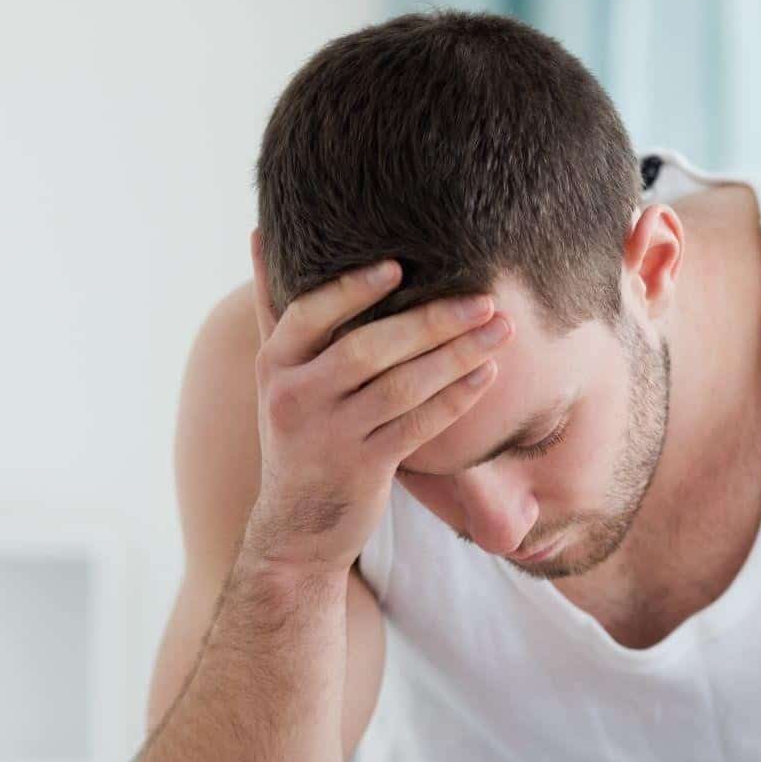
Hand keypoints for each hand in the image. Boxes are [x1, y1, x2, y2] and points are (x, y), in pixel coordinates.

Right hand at [242, 230, 511, 573]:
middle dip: (431, 321)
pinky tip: (488, 375)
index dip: (352, 288)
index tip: (399, 265)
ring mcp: (329, 437)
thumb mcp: (276, 375)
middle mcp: (296, 398)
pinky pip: (418, 427)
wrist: (297, 527)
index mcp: (275, 365)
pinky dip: (456, 399)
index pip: (310, 313)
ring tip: (501, 329)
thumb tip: (260, 234)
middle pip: (367, 349)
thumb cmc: (297, 434)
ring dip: (456, 356)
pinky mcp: (364, 469)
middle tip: (484, 298)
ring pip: (400, 387)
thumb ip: (274, 309)